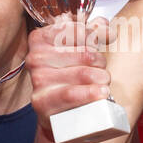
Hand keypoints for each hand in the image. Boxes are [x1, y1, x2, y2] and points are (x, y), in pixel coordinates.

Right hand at [27, 17, 112, 137]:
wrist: (59, 114)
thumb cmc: (69, 76)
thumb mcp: (79, 49)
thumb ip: (94, 32)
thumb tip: (106, 29)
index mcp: (41, 38)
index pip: (77, 30)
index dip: (94, 36)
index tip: (102, 42)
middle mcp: (36, 57)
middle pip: (85, 53)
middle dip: (100, 62)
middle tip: (101, 71)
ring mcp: (38, 79)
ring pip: (83, 73)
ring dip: (101, 78)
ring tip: (103, 84)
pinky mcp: (42, 102)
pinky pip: (71, 94)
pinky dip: (90, 94)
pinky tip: (101, 93)